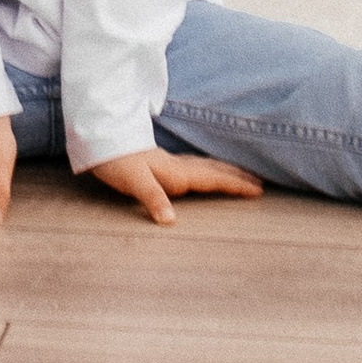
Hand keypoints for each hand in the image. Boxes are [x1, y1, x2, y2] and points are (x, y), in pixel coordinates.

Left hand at [88, 144, 264, 222]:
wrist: (101, 140)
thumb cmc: (116, 162)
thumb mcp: (134, 182)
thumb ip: (153, 199)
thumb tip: (170, 221)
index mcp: (177, 173)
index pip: (213, 179)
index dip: (235, 185)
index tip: (258, 190)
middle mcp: (178, 167)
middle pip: (214, 171)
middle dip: (237, 177)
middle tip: (259, 183)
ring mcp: (171, 163)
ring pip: (206, 166)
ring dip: (225, 171)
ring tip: (240, 176)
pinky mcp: (162, 163)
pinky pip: (195, 166)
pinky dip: (208, 169)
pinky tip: (205, 171)